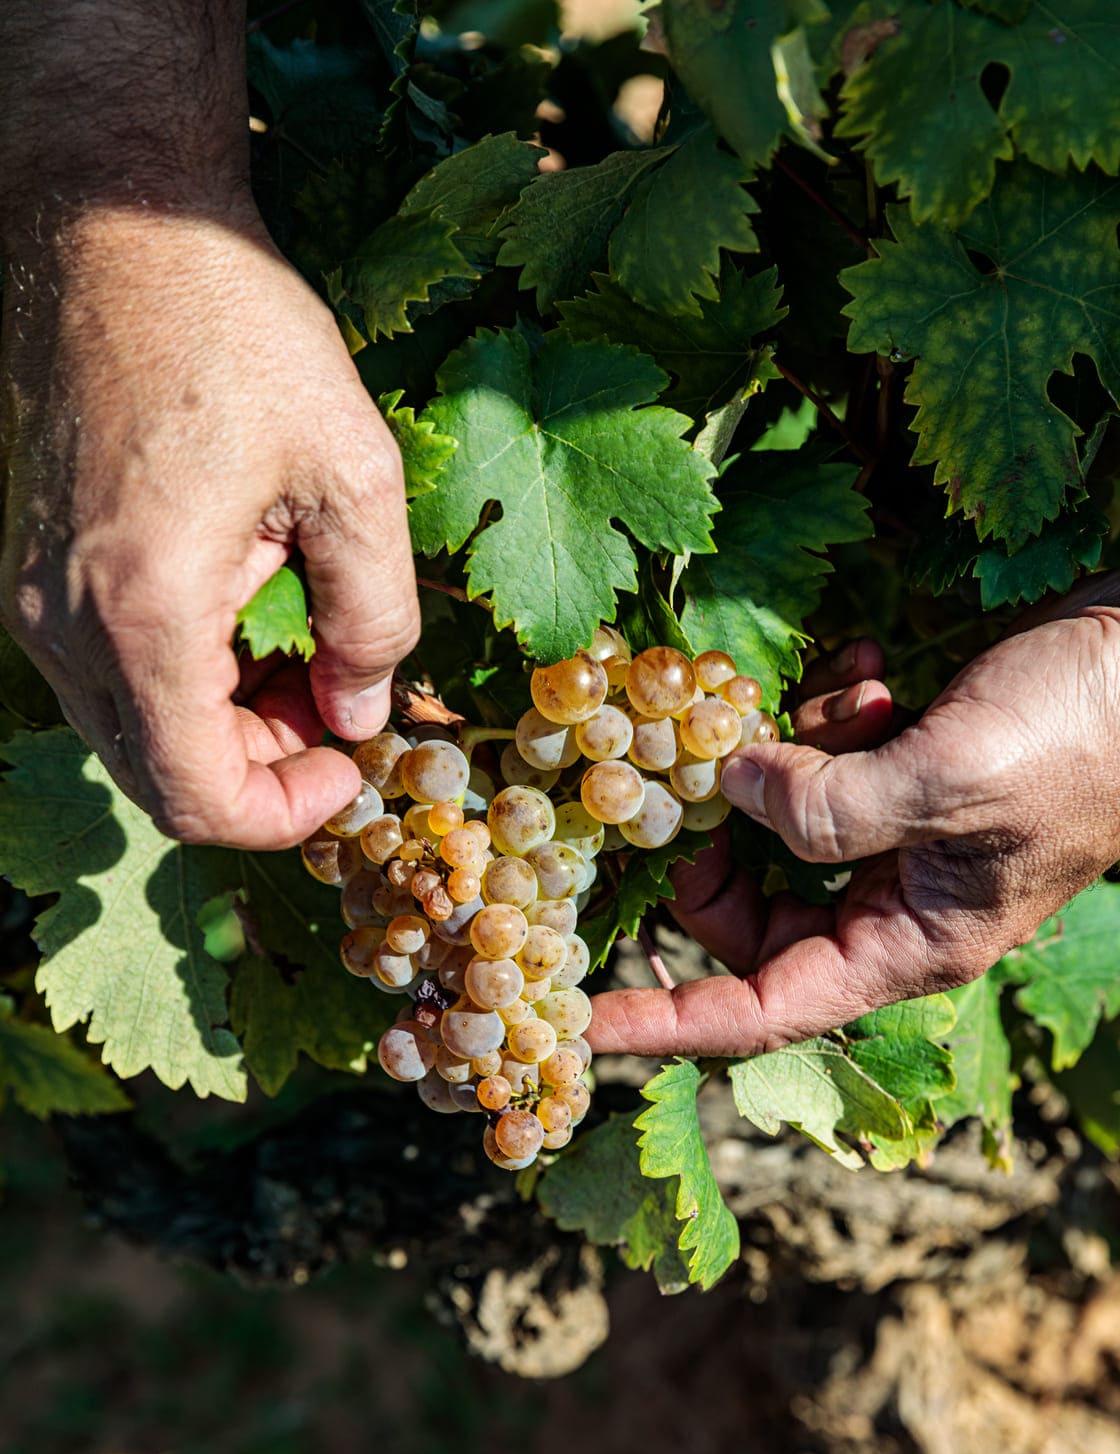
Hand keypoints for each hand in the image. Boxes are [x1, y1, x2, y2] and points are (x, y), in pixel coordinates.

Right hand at [0, 203, 416, 847]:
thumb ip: (374, 616)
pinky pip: (113, 674)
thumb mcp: (353, 472)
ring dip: (228, 725)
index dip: (285, 814)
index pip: (197, 798)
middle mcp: (67, 623)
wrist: (117, 226)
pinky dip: (187, 680)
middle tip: (343, 703)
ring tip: (310, 651)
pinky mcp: (40, 570)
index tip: (351, 767)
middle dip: (264, 768)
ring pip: (135, 731)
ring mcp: (39, 599)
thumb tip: (365, 712)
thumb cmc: (235, 330)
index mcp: (143, 611)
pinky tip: (254, 613)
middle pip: (162, 777)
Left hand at [589, 594, 1119, 1056]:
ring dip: (790, 752)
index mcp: (907, 943)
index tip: (577, 1022)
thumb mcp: (947, 780)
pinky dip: (832, 712)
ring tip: (849, 697)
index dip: (664, 1020)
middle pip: (752, 906)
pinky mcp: (904, 772)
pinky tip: (871, 668)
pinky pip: (828, 759)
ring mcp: (899, 837)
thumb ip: (828, 805)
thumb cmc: (1080, 736)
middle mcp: (894, 903)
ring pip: (783, 819)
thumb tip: (728, 787)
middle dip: (719, 835)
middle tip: (702, 764)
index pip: (759, 1008)